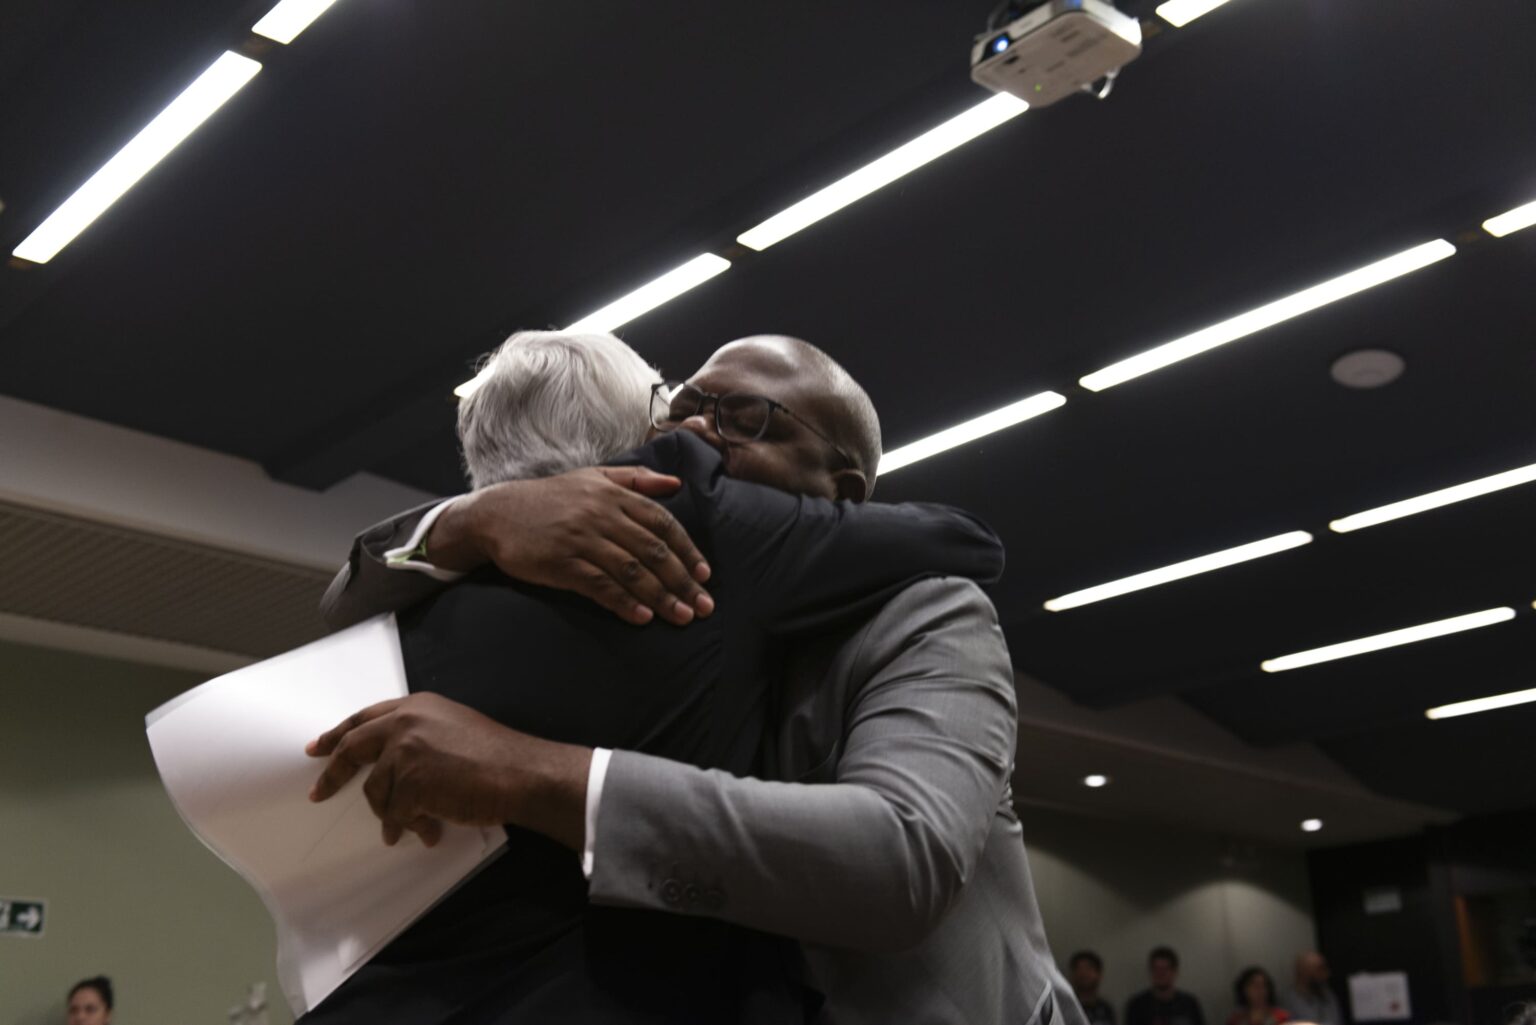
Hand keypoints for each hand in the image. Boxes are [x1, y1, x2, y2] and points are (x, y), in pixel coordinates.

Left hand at [306, 693, 590, 850]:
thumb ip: (421, 735)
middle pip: (354, 747)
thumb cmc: (496, 755)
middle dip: (333, 773)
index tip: (317, 748)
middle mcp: (406, 722)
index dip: (338, 733)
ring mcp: (406, 751)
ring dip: (392, 814)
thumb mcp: (453, 727)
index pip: (365, 718)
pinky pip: (396, 814)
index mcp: (416, 706)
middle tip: (318, 792)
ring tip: (411, 828)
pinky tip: (429, 833)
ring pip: (378, 791)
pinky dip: (410, 827)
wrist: (521, 773)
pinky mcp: (411, 782)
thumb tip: (395, 766)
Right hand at [428, 467, 713, 626]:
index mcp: (613, 495)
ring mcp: (581, 539)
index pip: (662, 523)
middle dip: (682, 580)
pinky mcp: (561, 563)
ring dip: (660, 596)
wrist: (496, 513)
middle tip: (703, 605)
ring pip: (630, 570)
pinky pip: (599, 586)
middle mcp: (601, 515)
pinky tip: (642, 618)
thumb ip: (637, 479)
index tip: (704, 575)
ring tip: (682, 616)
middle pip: (652, 550)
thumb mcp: (594, 477)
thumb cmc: (551, 498)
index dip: (687, 550)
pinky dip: (623, 603)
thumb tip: (677, 484)